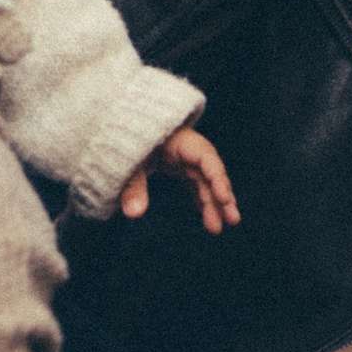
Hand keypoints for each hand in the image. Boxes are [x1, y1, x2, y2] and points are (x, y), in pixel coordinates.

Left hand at [117, 124, 239, 234]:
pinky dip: (201, 201)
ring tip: (218, 228)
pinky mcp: (179, 167)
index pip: (205, 156)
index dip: (217, 177)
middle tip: (233, 220)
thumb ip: (132, 185)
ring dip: (213, 204)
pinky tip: (209, 219)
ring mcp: (184, 158)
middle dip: (222, 196)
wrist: (118, 123)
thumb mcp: (128, 160)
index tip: (224, 198)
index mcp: (179, 138)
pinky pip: (195, 185)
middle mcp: (187, 148)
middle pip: (209, 172)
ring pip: (204, 182)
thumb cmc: (125, 137)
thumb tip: (134, 214)